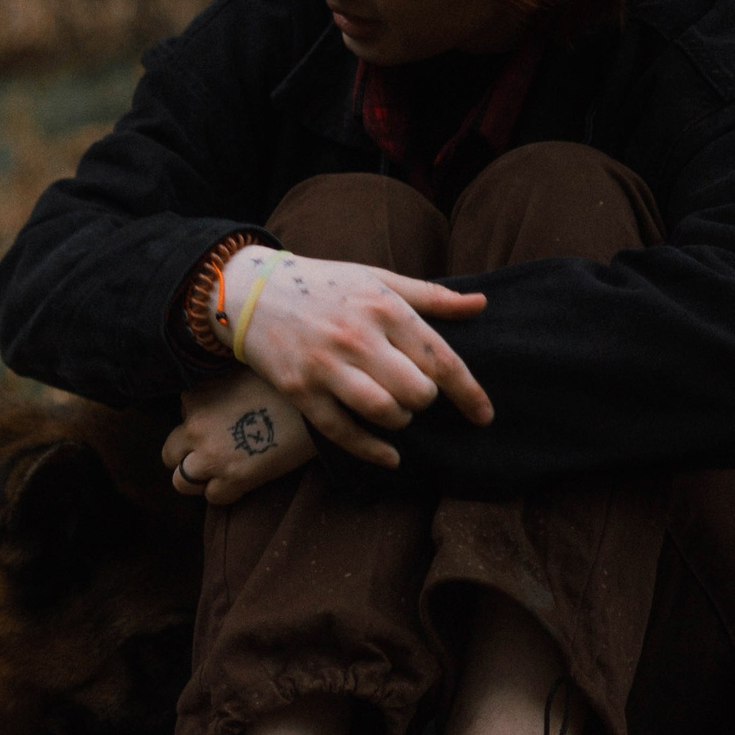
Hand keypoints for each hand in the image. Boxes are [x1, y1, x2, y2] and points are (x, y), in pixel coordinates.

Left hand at [162, 371, 317, 504]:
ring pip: (181, 482)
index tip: (221, 423)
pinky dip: (226, 493)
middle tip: (211, 456)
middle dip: (186, 457)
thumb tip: (219, 401)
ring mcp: (211, 455)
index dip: (199, 421)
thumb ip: (220, 388)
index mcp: (195, 396)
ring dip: (199, 480)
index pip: (182, 416)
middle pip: (169, 454)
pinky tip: (244, 480)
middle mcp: (195, 426)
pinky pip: (214, 497)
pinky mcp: (233, 478)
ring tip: (222, 473)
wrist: (318, 405)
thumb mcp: (241, 374)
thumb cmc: (285, 385)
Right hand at [214, 245, 494, 468]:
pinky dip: (372, 450)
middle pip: (417, 392)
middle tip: (414, 394)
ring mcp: (326, 367)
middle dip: (424, 401)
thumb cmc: (323, 285)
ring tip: (394, 412)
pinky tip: (389, 455)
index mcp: (384, 308)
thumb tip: (481, 304)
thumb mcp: (377, 279)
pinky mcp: (300, 391)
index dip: (469, 393)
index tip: (484, 415)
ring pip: (384, 412)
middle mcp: (357, 338)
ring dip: (399, 420)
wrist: (251, 292)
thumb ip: (431, 296)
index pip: (440, 360)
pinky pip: (344, 432)